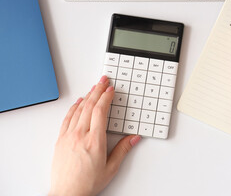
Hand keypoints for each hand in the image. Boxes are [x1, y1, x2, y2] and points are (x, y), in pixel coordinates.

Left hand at [49, 76, 140, 195]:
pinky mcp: (60, 140)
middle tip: (103, 80)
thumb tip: (134, 138)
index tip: (111, 90)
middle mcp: (80, 136)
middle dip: (97, 90)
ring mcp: (68, 136)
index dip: (106, 98)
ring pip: (78, 110)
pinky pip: (67, 118)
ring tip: (93, 88)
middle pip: (89, 106)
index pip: (100, 112)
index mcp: (95, 141)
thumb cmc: (87, 183)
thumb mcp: (111, 168)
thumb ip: (123, 150)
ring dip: (87, 96)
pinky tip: (78, 103)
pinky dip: (74, 108)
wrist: (67, 193)